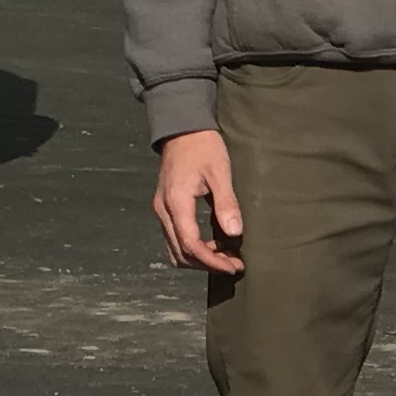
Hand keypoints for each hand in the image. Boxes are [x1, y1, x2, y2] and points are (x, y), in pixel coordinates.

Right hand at [153, 128, 244, 275]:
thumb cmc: (203, 146)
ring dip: (199, 258)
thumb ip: (226, 203)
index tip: (233, 266)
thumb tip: (234, 233)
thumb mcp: (220, 172)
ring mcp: (161, 210)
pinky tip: (213, 244)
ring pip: (175, 249)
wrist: (183, 128)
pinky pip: (174, 238)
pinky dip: (192, 248)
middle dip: (207, 264)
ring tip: (225, 256)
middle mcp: (163, 210)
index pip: (190, 244)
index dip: (212, 261)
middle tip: (234, 264)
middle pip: (180, 253)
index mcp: (176, 202)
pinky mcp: (165, 208)